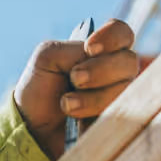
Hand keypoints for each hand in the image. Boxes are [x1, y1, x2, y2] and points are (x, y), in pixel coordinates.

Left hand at [14, 19, 139, 160]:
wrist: (32, 128)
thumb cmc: (40, 89)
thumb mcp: (46, 59)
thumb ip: (71, 50)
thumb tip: (93, 55)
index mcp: (100, 50)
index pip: (121, 32)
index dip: (112, 37)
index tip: (90, 48)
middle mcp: (116, 70)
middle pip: (128, 61)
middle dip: (100, 70)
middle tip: (75, 79)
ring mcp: (121, 96)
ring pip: (126, 89)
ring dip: (94, 97)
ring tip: (67, 104)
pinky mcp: (121, 120)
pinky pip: (126, 114)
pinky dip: (98, 114)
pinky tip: (79, 120)